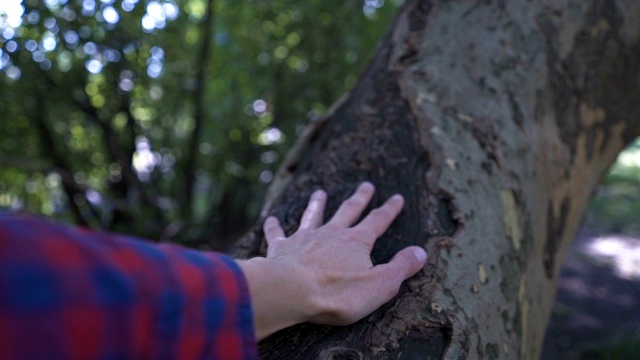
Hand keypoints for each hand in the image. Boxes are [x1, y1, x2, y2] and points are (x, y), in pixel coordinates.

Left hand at [235, 182, 426, 340]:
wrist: (291, 292)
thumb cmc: (337, 293)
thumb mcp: (380, 285)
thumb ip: (401, 267)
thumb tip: (422, 252)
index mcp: (357, 242)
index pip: (378, 221)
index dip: (390, 210)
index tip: (397, 197)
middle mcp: (331, 234)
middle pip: (348, 211)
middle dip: (359, 198)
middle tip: (366, 185)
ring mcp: (304, 239)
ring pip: (313, 216)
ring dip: (317, 204)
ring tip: (320, 192)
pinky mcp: (281, 249)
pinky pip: (278, 234)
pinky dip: (275, 226)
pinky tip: (271, 219)